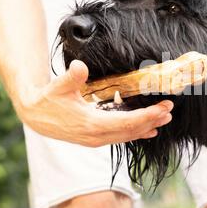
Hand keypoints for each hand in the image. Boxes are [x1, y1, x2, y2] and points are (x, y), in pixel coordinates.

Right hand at [16, 60, 173, 146]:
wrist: (36, 116)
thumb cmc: (49, 99)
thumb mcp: (58, 86)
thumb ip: (71, 78)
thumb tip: (79, 67)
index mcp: (91, 124)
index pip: (126, 122)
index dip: (147, 116)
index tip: (163, 108)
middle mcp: (97, 137)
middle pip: (131, 130)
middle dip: (152, 120)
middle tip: (169, 110)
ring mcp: (97, 140)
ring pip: (128, 136)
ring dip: (147, 127)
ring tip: (165, 118)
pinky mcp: (96, 139)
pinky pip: (121, 137)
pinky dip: (136, 133)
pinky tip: (149, 131)